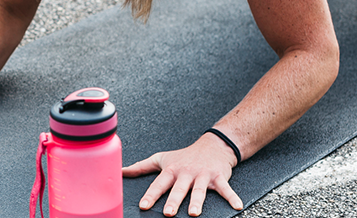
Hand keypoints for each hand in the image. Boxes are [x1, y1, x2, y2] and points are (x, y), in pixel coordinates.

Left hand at [122, 133, 243, 216]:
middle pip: (179, 189)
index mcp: (171, 171)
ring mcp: (203, 175)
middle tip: (169, 213)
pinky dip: (232, 197)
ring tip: (195, 213)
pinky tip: (236, 206)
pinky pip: (226, 189)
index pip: (159, 184)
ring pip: (200, 190)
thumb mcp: (161, 158)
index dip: (151, 195)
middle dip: (174, 201)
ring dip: (198, 201)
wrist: (212, 145)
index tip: (144, 205)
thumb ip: (141, 167)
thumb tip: (120, 171)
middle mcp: (186, 173)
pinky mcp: (219, 177)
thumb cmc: (184, 156)